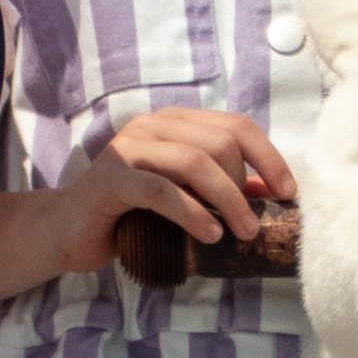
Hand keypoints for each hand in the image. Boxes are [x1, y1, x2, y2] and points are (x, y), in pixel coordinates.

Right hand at [55, 108, 291, 267]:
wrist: (68, 230)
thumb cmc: (131, 214)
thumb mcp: (182, 196)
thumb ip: (219, 187)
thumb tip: (270, 193)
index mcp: (176, 123)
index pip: (236, 126)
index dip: (269, 157)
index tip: (288, 193)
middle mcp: (153, 125)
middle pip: (220, 143)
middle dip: (245, 186)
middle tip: (253, 225)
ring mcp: (130, 147)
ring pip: (194, 162)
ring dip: (228, 201)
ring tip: (242, 233)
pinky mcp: (112, 177)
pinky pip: (162, 190)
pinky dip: (193, 214)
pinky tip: (210, 235)